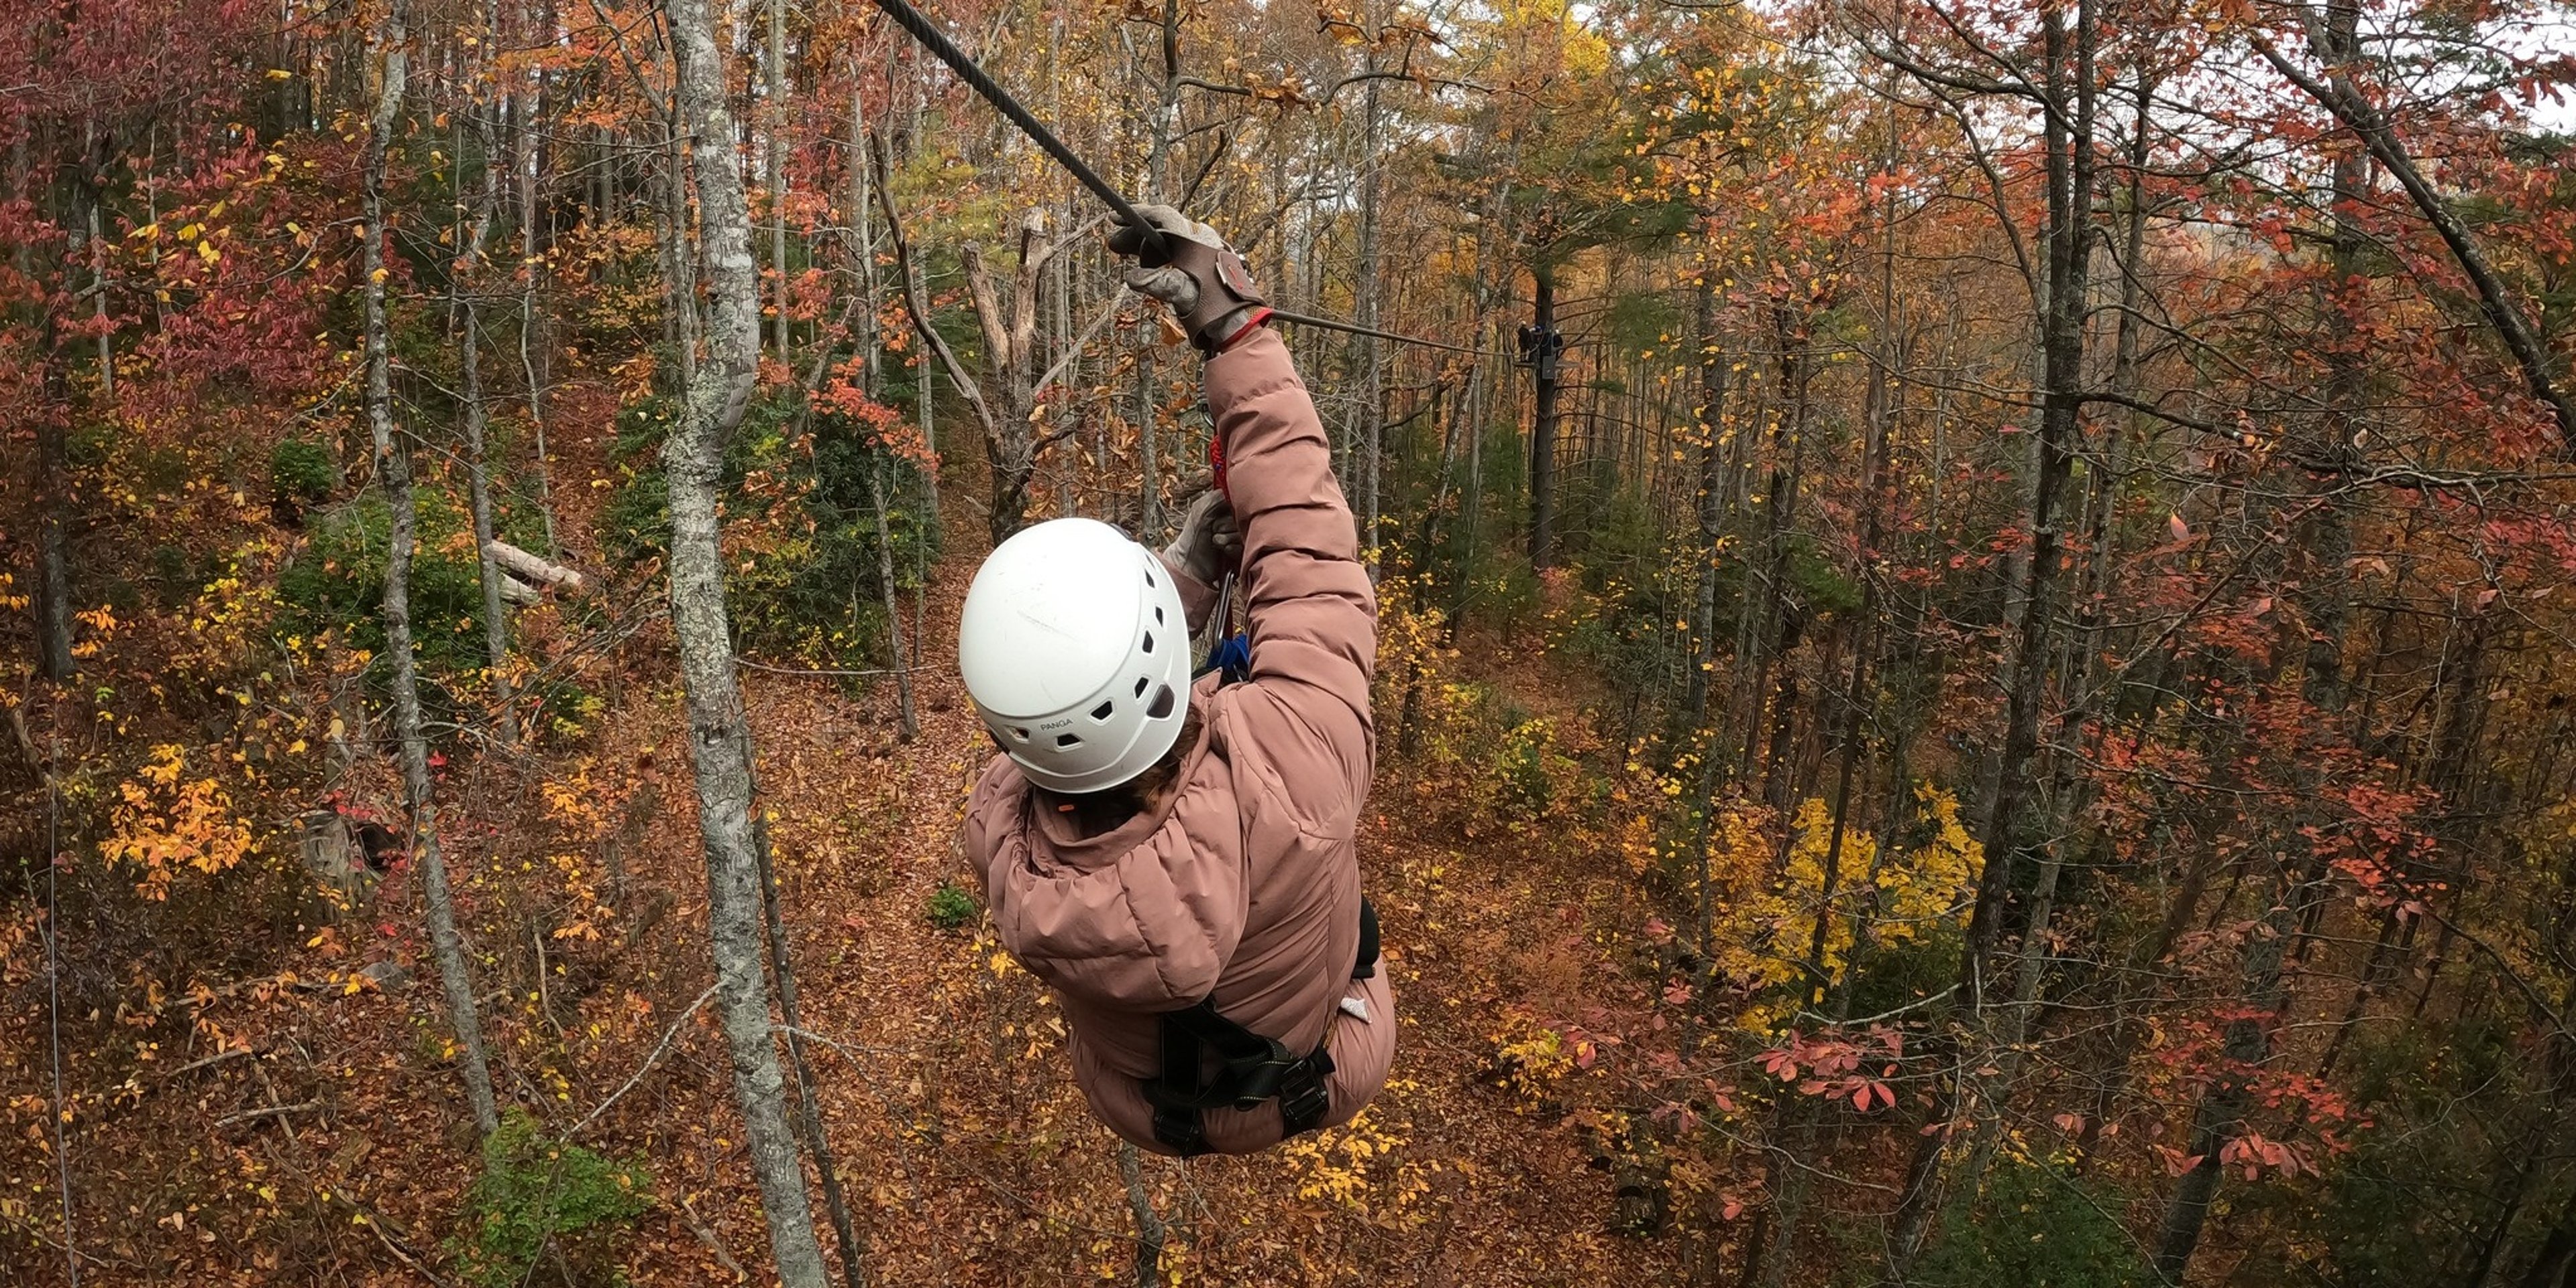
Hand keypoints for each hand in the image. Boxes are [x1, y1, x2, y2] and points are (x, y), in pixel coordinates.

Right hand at [1108, 204, 1269, 354]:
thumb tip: (1132, 278)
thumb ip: (1155, 282)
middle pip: (1163, 228)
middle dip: (1137, 236)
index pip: (1160, 215)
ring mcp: (1205, 250)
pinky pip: (1178, 253)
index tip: (1114, 219)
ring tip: (1130, 261)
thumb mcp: (1179, 291)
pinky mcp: (1207, 263)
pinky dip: (1162, 257)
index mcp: (1193, 237)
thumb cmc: (1211, 304)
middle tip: (1116, 247)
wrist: (1237, 320)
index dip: (1136, 215)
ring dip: (1148, 248)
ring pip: (1170, 241)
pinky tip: (1151, 270)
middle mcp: (1201, 238)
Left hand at [1161, 488, 1241, 584]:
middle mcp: (1238, 524)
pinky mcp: (1244, 555)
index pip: (1243, 504)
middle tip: (1214, 530)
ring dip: (1229, 538)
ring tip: (1217, 543)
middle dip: (1226, 525)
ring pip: (1246, 533)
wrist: (1189, 564)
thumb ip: (1220, 495)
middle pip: (1245, 519)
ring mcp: (1242, 540)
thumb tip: (1236, 488)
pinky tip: (1224, 551)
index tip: (1221, 515)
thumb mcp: (1203, 507)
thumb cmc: (1193, 536)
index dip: (1232, 510)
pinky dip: (1233, 549)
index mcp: (1230, 511)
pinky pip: (1246, 548)